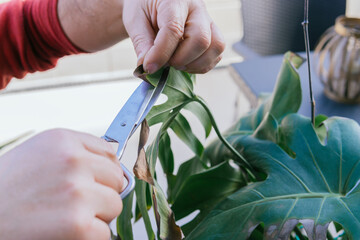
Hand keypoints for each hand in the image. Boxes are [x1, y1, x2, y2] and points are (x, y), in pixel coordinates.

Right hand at [0, 129, 123, 239]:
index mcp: (63, 141)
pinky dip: (88, 237)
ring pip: (114, 204)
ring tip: (66, 216)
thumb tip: (111, 164)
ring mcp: (77, 192)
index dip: (103, 170)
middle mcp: (73, 161)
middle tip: (76, 202)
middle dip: (101, 192)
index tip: (95, 180)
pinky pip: (104, 232)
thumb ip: (74, 154)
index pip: (109, 152)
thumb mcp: (38, 155)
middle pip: (116, 178)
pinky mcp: (78, 224)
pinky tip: (64, 232)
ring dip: (96, 215)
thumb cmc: (6, 188)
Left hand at [123, 0, 225, 73]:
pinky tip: (185, 64)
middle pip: (201, 39)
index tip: (149, 67)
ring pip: (215, 47)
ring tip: (176, 64)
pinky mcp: (213, 34)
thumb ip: (142, 43)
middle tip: (165, 64)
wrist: (154, 3)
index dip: (161, 53)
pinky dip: (201, 66)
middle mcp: (197, 9)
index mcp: (175, 0)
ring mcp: (209, 21)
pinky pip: (216, 55)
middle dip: (181, 60)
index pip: (174, 29)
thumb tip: (147, 67)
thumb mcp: (135, 20)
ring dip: (194, 64)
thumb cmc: (145, 8)